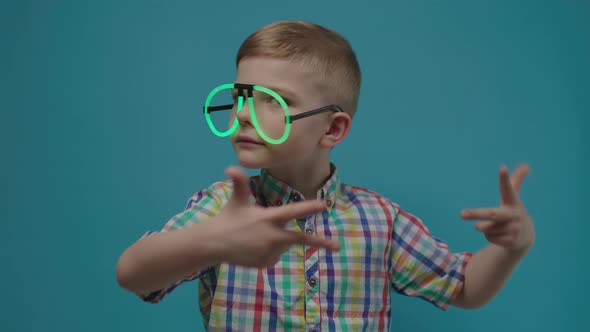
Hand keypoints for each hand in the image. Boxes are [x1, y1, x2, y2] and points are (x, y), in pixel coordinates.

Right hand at [207, 166, 339, 267]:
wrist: (213, 244)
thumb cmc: (228, 218)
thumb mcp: (236, 200)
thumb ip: (239, 183)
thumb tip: (230, 167)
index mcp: (267, 218)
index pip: (292, 212)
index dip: (308, 208)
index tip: (323, 205)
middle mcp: (271, 236)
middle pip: (300, 239)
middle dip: (320, 242)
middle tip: (337, 246)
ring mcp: (268, 251)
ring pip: (283, 246)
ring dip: (276, 240)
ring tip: (255, 236)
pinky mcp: (265, 263)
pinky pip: (274, 256)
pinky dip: (269, 251)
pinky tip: (253, 247)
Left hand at [461, 164, 534, 251]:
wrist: (525, 237)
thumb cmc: (513, 213)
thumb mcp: (514, 198)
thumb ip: (516, 181)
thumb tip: (526, 165)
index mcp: (513, 201)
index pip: (508, 188)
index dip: (504, 179)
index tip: (502, 168)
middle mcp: (514, 215)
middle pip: (491, 214)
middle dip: (476, 214)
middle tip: (462, 214)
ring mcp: (514, 229)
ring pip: (485, 228)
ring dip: (485, 227)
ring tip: (498, 227)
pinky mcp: (511, 241)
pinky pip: (488, 237)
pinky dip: (489, 237)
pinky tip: (500, 236)